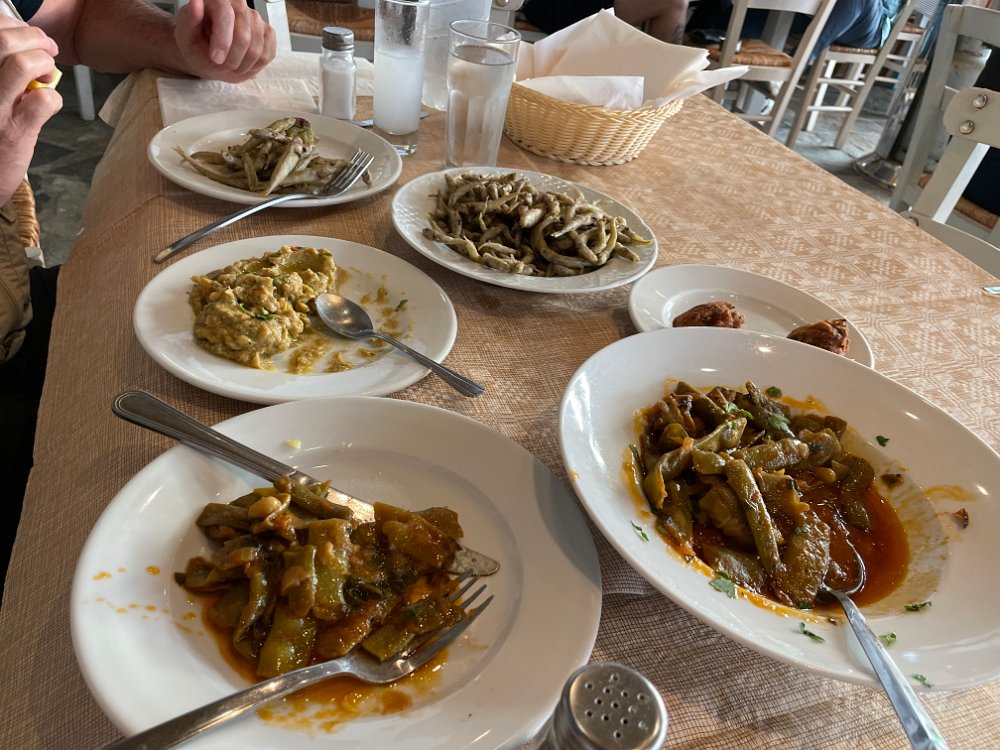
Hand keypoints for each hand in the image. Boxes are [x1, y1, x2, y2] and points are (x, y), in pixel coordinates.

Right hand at [0, 16, 61, 205]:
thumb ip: (1, 71)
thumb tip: (26, 46)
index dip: (14, 26)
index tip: (27, 34)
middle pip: (4, 41)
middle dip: (35, 39)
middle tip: (47, 50)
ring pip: (22, 64)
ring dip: (43, 63)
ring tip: (46, 74)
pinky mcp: (15, 131)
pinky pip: (44, 101)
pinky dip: (53, 98)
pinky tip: (47, 104)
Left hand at [174, 0, 275, 82]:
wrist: (207, 54)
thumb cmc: (195, 43)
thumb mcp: (186, 34)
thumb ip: (190, 18)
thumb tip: (196, 1)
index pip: (226, 15)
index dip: (223, 40)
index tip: (216, 59)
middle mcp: (239, 4)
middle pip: (244, 36)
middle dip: (232, 58)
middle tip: (220, 64)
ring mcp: (256, 18)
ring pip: (257, 49)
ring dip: (242, 64)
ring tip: (230, 64)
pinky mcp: (267, 32)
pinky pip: (268, 54)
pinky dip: (254, 65)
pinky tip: (243, 63)